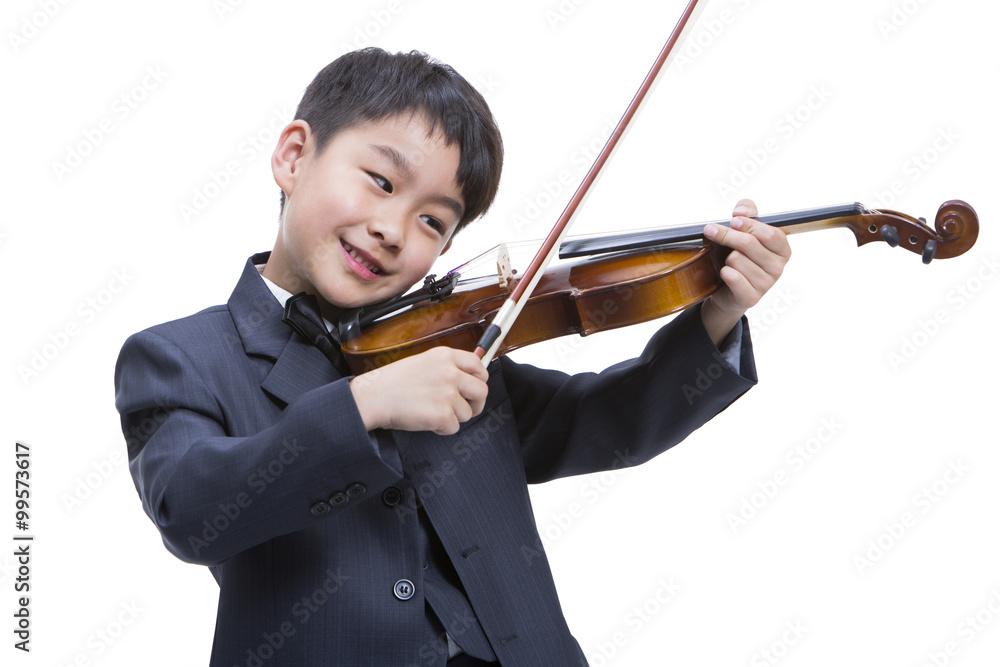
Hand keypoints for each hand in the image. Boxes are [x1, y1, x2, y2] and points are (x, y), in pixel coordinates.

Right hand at [349, 347, 489, 434]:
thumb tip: (468, 377)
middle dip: (475, 403)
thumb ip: (446, 366)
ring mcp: (448, 394)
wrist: (372, 397)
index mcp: (445, 356)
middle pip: (482, 391)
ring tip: (432, 411)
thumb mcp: (422, 362)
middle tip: (462, 408)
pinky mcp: (443, 414)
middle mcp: (450, 372)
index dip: (479, 379)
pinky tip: (427, 420)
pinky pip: (455, 427)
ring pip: (467, 412)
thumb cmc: (391, 382)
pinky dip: (442, 429)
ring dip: (453, 417)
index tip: (475, 387)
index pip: (479, 365)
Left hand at [700, 198, 791, 345]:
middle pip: (749, 244)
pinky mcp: (751, 297)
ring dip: (726, 258)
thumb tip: (741, 211)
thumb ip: (747, 212)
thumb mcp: (745, 231)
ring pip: (737, 259)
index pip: (770, 234)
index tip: (733, 220)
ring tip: (729, 262)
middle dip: (727, 235)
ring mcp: (766, 284)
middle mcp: (778, 267)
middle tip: (711, 231)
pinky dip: (724, 272)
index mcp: (782, 249)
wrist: (728, 290)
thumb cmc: (739, 256)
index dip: (749, 225)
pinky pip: (733, 277)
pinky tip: (726, 273)